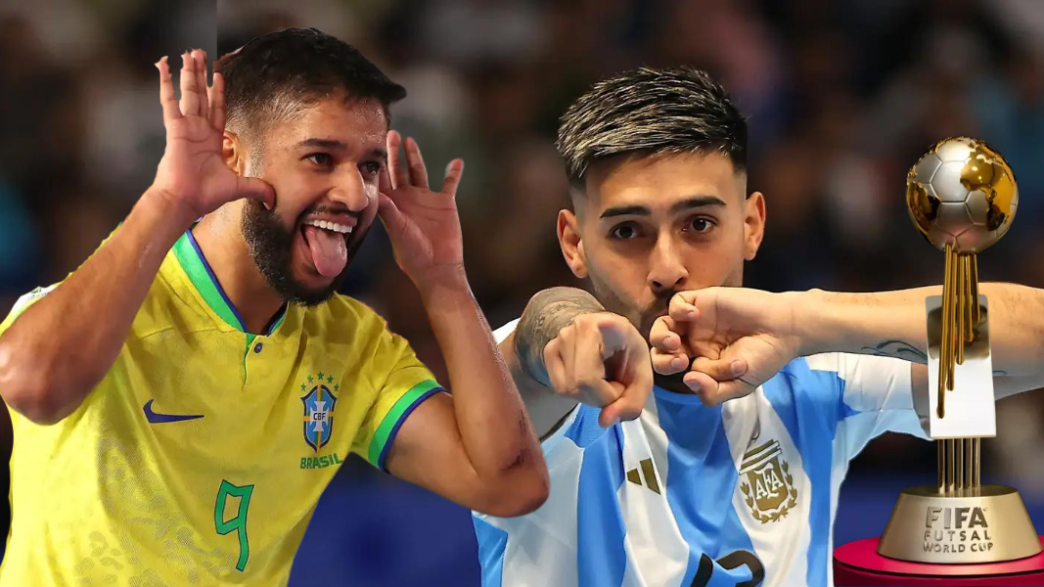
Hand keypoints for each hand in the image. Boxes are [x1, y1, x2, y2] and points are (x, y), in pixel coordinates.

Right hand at [150, 50, 273, 223]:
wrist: (185, 201)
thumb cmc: (205, 196)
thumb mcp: (238, 187)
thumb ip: (257, 187)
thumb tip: (274, 200)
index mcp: (211, 140)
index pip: (217, 110)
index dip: (218, 93)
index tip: (219, 76)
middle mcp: (198, 130)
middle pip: (201, 95)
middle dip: (202, 75)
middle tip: (200, 54)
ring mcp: (186, 127)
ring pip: (189, 93)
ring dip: (190, 72)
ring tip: (190, 53)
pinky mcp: (175, 128)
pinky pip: (169, 101)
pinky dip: (166, 83)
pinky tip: (165, 65)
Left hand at [378, 131, 464, 287]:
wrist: (437, 267)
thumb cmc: (413, 253)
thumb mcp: (398, 230)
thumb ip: (388, 210)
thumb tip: (376, 193)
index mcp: (392, 204)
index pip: (381, 179)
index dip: (376, 163)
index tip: (370, 145)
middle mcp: (407, 199)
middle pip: (398, 170)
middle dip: (393, 153)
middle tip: (390, 133)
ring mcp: (426, 200)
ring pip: (419, 172)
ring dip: (415, 157)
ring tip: (409, 141)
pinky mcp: (444, 203)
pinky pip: (450, 184)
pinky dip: (453, 173)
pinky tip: (456, 162)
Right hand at [543, 312, 652, 426]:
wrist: (609, 343)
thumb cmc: (627, 358)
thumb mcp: (641, 382)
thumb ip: (631, 404)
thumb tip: (604, 421)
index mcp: (615, 327)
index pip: (608, 327)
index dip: (607, 327)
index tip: (606, 322)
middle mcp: (583, 326)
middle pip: (584, 381)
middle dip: (603, 397)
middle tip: (615, 387)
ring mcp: (561, 336)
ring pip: (570, 388)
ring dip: (590, 397)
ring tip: (601, 382)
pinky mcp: (549, 349)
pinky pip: (559, 387)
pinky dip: (575, 393)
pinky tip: (586, 380)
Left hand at [649, 288, 800, 404]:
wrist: (785, 330)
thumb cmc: (764, 358)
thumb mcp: (740, 385)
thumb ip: (714, 391)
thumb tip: (688, 380)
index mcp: (700, 361)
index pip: (672, 368)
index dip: (672, 371)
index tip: (691, 371)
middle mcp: (694, 341)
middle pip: (661, 349)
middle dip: (661, 358)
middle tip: (679, 360)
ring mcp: (696, 321)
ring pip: (662, 325)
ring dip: (661, 336)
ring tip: (675, 341)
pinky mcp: (703, 300)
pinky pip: (677, 302)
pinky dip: (678, 309)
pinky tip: (695, 315)